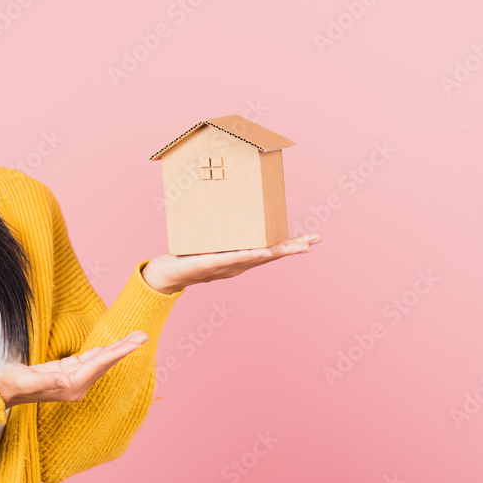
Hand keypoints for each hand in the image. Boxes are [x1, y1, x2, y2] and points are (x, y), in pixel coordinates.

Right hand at [0, 330, 149, 408]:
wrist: (1, 390)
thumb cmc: (10, 385)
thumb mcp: (25, 381)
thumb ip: (46, 381)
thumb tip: (66, 380)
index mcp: (70, 386)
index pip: (98, 365)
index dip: (117, 351)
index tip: (135, 343)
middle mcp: (76, 385)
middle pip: (105, 363)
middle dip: (124, 348)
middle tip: (144, 335)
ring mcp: (73, 379)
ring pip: (100, 361)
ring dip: (117, 349)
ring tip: (135, 337)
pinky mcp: (66, 372)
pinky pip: (89, 360)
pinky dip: (103, 351)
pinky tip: (112, 346)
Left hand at [141, 233, 322, 293]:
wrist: (168, 274)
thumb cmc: (189, 256)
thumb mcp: (210, 241)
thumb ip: (223, 230)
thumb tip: (231, 208)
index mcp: (241, 258)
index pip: (270, 250)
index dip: (290, 245)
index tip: (312, 239)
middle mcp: (238, 264)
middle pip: (271, 254)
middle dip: (293, 247)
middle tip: (315, 241)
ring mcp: (227, 265)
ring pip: (257, 257)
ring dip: (278, 251)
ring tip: (299, 247)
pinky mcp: (211, 263)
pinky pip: (232, 257)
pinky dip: (248, 254)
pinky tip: (262, 250)